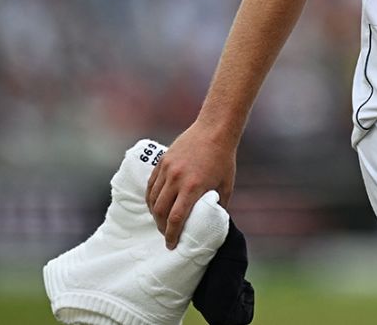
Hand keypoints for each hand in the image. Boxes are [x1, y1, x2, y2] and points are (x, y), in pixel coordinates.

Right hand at [146, 121, 237, 249]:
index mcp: (193, 187)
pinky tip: (155, 205)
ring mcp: (167, 169)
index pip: (176, 218)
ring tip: (161, 221)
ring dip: (154, 214)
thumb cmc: (223, 159)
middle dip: (161, 227)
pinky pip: (151, 185)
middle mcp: (177, 179)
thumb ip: (218, 205)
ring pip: (152, 199)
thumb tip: (213, 222)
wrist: (215, 130)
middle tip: (166, 235)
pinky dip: (151, 198)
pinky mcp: (162, 161)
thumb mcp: (226, 185)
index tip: (171, 245)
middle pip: (160, 211)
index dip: (171, 235)